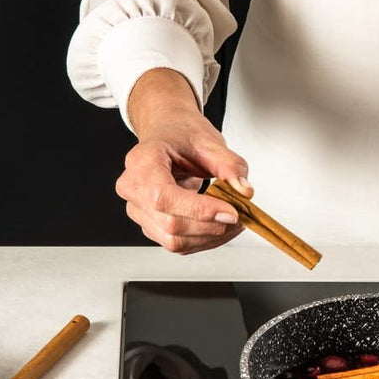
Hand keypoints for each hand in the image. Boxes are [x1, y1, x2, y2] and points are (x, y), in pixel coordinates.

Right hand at [118, 68, 252, 253]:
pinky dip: (205, 240)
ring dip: (211, 237)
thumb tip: (244, 190)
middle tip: (242, 216)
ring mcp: (139, 211)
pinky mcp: (151, 226)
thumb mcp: (209, 141)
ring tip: (235, 221)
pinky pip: (179, 244)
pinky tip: (221, 225)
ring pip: (175, 241)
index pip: (164, 197)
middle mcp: (134, 190)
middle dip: (212, 226)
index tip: (231, 212)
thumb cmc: (180, 134)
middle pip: (171, 224)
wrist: (167, 134)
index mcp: (142, 162)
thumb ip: (230, 165)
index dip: (200, 210)